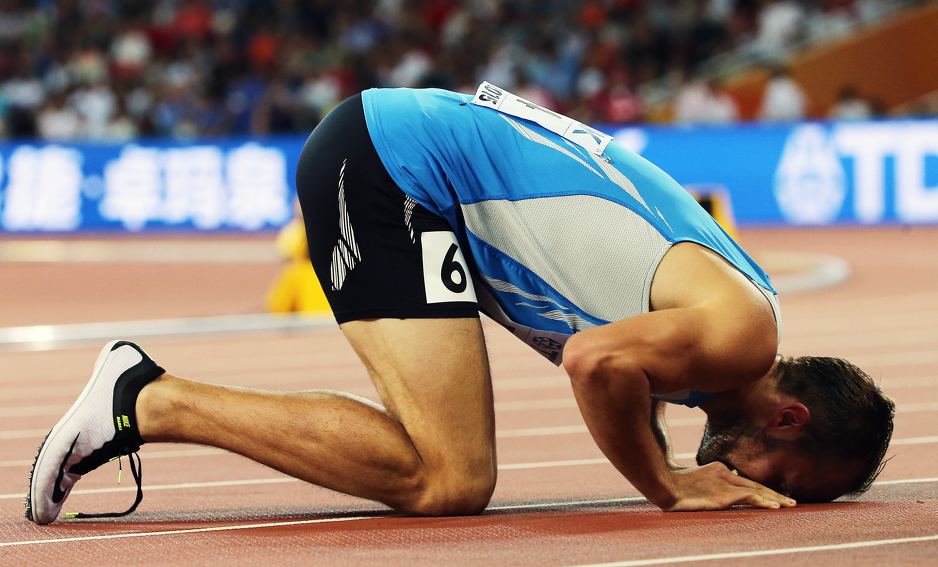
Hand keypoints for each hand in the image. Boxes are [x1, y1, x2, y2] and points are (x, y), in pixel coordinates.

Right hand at [662, 462, 795, 511]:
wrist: (662, 485)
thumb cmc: (675, 485)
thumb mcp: (695, 481)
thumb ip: (710, 482)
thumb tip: (723, 482)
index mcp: (719, 469)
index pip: (746, 480)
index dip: (763, 489)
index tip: (777, 498)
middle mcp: (724, 473)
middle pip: (755, 484)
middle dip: (775, 494)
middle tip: (792, 503)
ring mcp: (723, 482)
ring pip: (756, 489)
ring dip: (774, 499)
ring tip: (788, 506)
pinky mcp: (722, 493)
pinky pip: (748, 495)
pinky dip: (762, 500)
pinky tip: (773, 507)